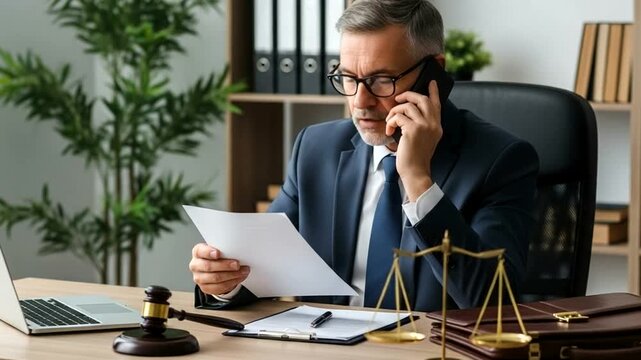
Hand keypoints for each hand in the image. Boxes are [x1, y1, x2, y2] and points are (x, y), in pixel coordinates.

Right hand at [189, 243, 250, 295]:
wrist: (214, 269)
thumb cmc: (218, 256)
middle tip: (237, 264)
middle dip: (225, 265)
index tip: (218, 253)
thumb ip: (224, 249)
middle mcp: (195, 265)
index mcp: (197, 252)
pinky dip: (232, 282)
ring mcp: (199, 278)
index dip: (208, 252)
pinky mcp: (205, 288)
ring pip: (215, 278)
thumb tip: (238, 251)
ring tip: (243, 271)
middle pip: (209, 266)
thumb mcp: (219, 249)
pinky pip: (219, 287)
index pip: (200, 251)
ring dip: (232, 275)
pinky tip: (239, 278)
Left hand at [385, 80, 442, 200]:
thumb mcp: (424, 139)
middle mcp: (433, 124)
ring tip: (390, 122)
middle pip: (422, 99)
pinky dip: (391, 121)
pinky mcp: (413, 129)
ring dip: (394, 112)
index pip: (437, 104)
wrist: (415, 171)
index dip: (433, 92)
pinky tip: (390, 130)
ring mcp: (424, 126)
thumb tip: (410, 111)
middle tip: (398, 99)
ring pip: (407, 106)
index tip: (432, 82)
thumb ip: (422, 125)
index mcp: (437, 126)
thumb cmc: (415, 157)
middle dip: (408, 95)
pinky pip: (398, 116)